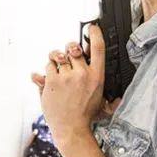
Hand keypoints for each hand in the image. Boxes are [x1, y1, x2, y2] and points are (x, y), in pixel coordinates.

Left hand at [30, 25, 121, 144]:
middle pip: (73, 48)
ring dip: (57, 62)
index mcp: (96, 76)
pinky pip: (47, 66)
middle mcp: (81, 74)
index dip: (95, 33)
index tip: (91, 27)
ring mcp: (65, 77)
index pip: (98, 48)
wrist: (71, 129)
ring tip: (59, 74)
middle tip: (69, 55)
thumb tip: (109, 87)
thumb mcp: (100, 99)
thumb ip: (99, 85)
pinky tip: (51, 81)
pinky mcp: (51, 81)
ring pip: (57, 57)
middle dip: (69, 49)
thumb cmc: (85, 115)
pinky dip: (48, 71)